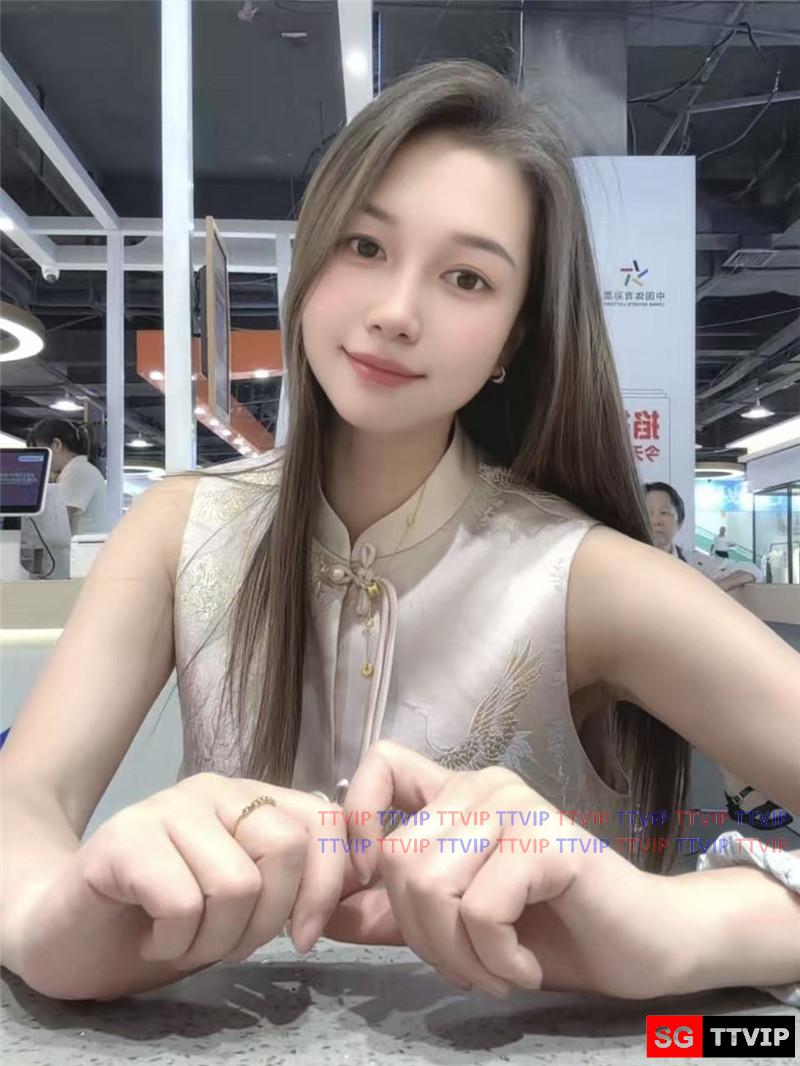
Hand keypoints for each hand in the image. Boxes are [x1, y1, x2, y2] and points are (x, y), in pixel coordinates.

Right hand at [15, 773, 349, 998]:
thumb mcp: (248, 907)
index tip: (309, 933)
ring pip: (237, 882)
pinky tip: (152, 936)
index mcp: (254, 800)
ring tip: (184, 940)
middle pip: (286, 846)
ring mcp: (167, 807)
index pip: (323, 820)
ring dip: (216, 940)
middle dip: (269, 921)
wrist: (68, 936)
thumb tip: (359, 878)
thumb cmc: (166, 923)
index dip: (332, 881)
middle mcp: (216, 791)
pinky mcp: (124, 837)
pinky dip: (174, 941)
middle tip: (228, 943)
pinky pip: (183, 901)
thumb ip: (297, 881)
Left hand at [324, 741, 681, 999]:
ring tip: (495, 970)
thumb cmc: (551, 929)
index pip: (379, 766)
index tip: (358, 894)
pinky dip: (494, 958)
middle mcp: (484, 786)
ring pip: (430, 885)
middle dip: (419, 935)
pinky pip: (479, 909)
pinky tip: (524, 965)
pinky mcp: (549, 842)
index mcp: (456, 794)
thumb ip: (390, 913)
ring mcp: (518, 807)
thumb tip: (322, 912)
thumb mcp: (452, 926)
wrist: (644, 945)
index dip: (351, 828)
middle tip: (466, 966)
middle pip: (395, 856)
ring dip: (456, 955)